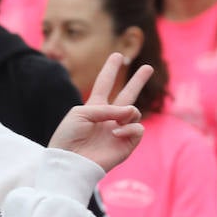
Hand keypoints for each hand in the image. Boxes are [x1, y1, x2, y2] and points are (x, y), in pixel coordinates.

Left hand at [48, 52, 152, 172]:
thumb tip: (130, 112)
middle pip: (127, 94)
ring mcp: (119, 130)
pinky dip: (129, 127)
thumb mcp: (81, 113)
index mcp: (94, 107)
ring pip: (135, 111)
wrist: (70, 161)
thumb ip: (105, 108)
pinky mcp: (126, 144)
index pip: (105, 84)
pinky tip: (116, 132)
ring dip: (128, 112)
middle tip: (148, 68)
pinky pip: (138, 128)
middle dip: (138, 81)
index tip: (116, 56)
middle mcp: (109, 117)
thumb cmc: (69, 137)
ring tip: (116, 122)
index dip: (110, 69)